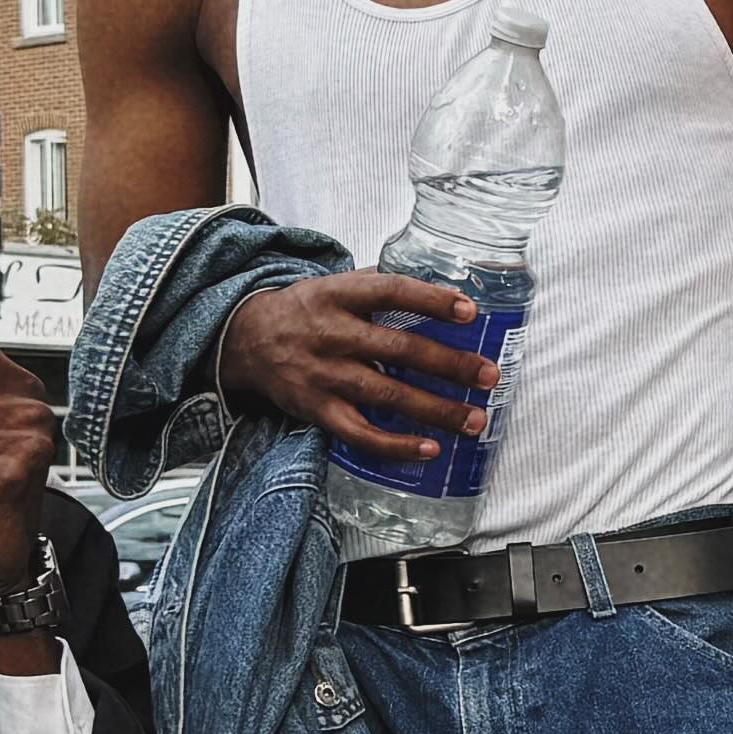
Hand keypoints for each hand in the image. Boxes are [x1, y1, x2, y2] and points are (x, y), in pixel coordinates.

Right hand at [221, 269, 496, 455]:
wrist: (244, 339)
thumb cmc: (304, 311)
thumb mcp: (334, 284)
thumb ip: (379, 285)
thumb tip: (440, 287)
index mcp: (339, 295)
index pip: (391, 291)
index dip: (430, 300)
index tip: (469, 311)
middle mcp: (332, 334)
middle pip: (398, 349)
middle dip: (449, 364)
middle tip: (488, 376)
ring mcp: (324, 375)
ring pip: (386, 396)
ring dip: (435, 410)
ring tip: (474, 420)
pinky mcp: (317, 409)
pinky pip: (360, 434)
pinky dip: (395, 445)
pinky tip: (429, 449)